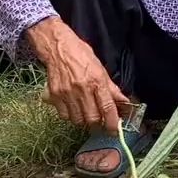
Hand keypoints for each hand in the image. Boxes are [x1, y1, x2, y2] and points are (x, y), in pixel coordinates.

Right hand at [27, 17, 128, 133]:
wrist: (57, 47)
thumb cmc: (81, 55)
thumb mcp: (101, 69)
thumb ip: (112, 89)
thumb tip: (124, 102)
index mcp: (96, 81)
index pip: (107, 108)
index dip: (112, 123)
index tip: (114, 130)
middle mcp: (82, 89)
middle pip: (92, 119)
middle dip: (98, 123)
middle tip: (100, 121)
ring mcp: (66, 93)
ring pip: (77, 120)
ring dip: (84, 120)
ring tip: (86, 112)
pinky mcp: (54, 95)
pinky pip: (64, 115)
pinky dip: (70, 115)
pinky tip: (73, 107)